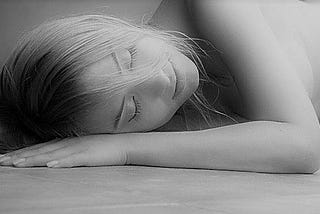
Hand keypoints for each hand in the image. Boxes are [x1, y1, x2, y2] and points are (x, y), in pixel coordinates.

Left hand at [0, 134, 129, 167]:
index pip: (40, 148)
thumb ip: (67, 150)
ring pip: (52, 154)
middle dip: (20, 156)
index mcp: (65, 143)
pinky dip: (61, 162)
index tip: (6, 158)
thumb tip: (51, 158)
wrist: (123, 143)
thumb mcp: (81, 147)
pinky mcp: (89, 155)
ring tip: (18, 164)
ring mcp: (78, 149)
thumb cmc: (103, 146)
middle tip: (2, 162)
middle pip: (41, 151)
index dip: (22, 153)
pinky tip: (50, 165)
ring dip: (34, 159)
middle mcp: (68, 144)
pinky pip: (73, 159)